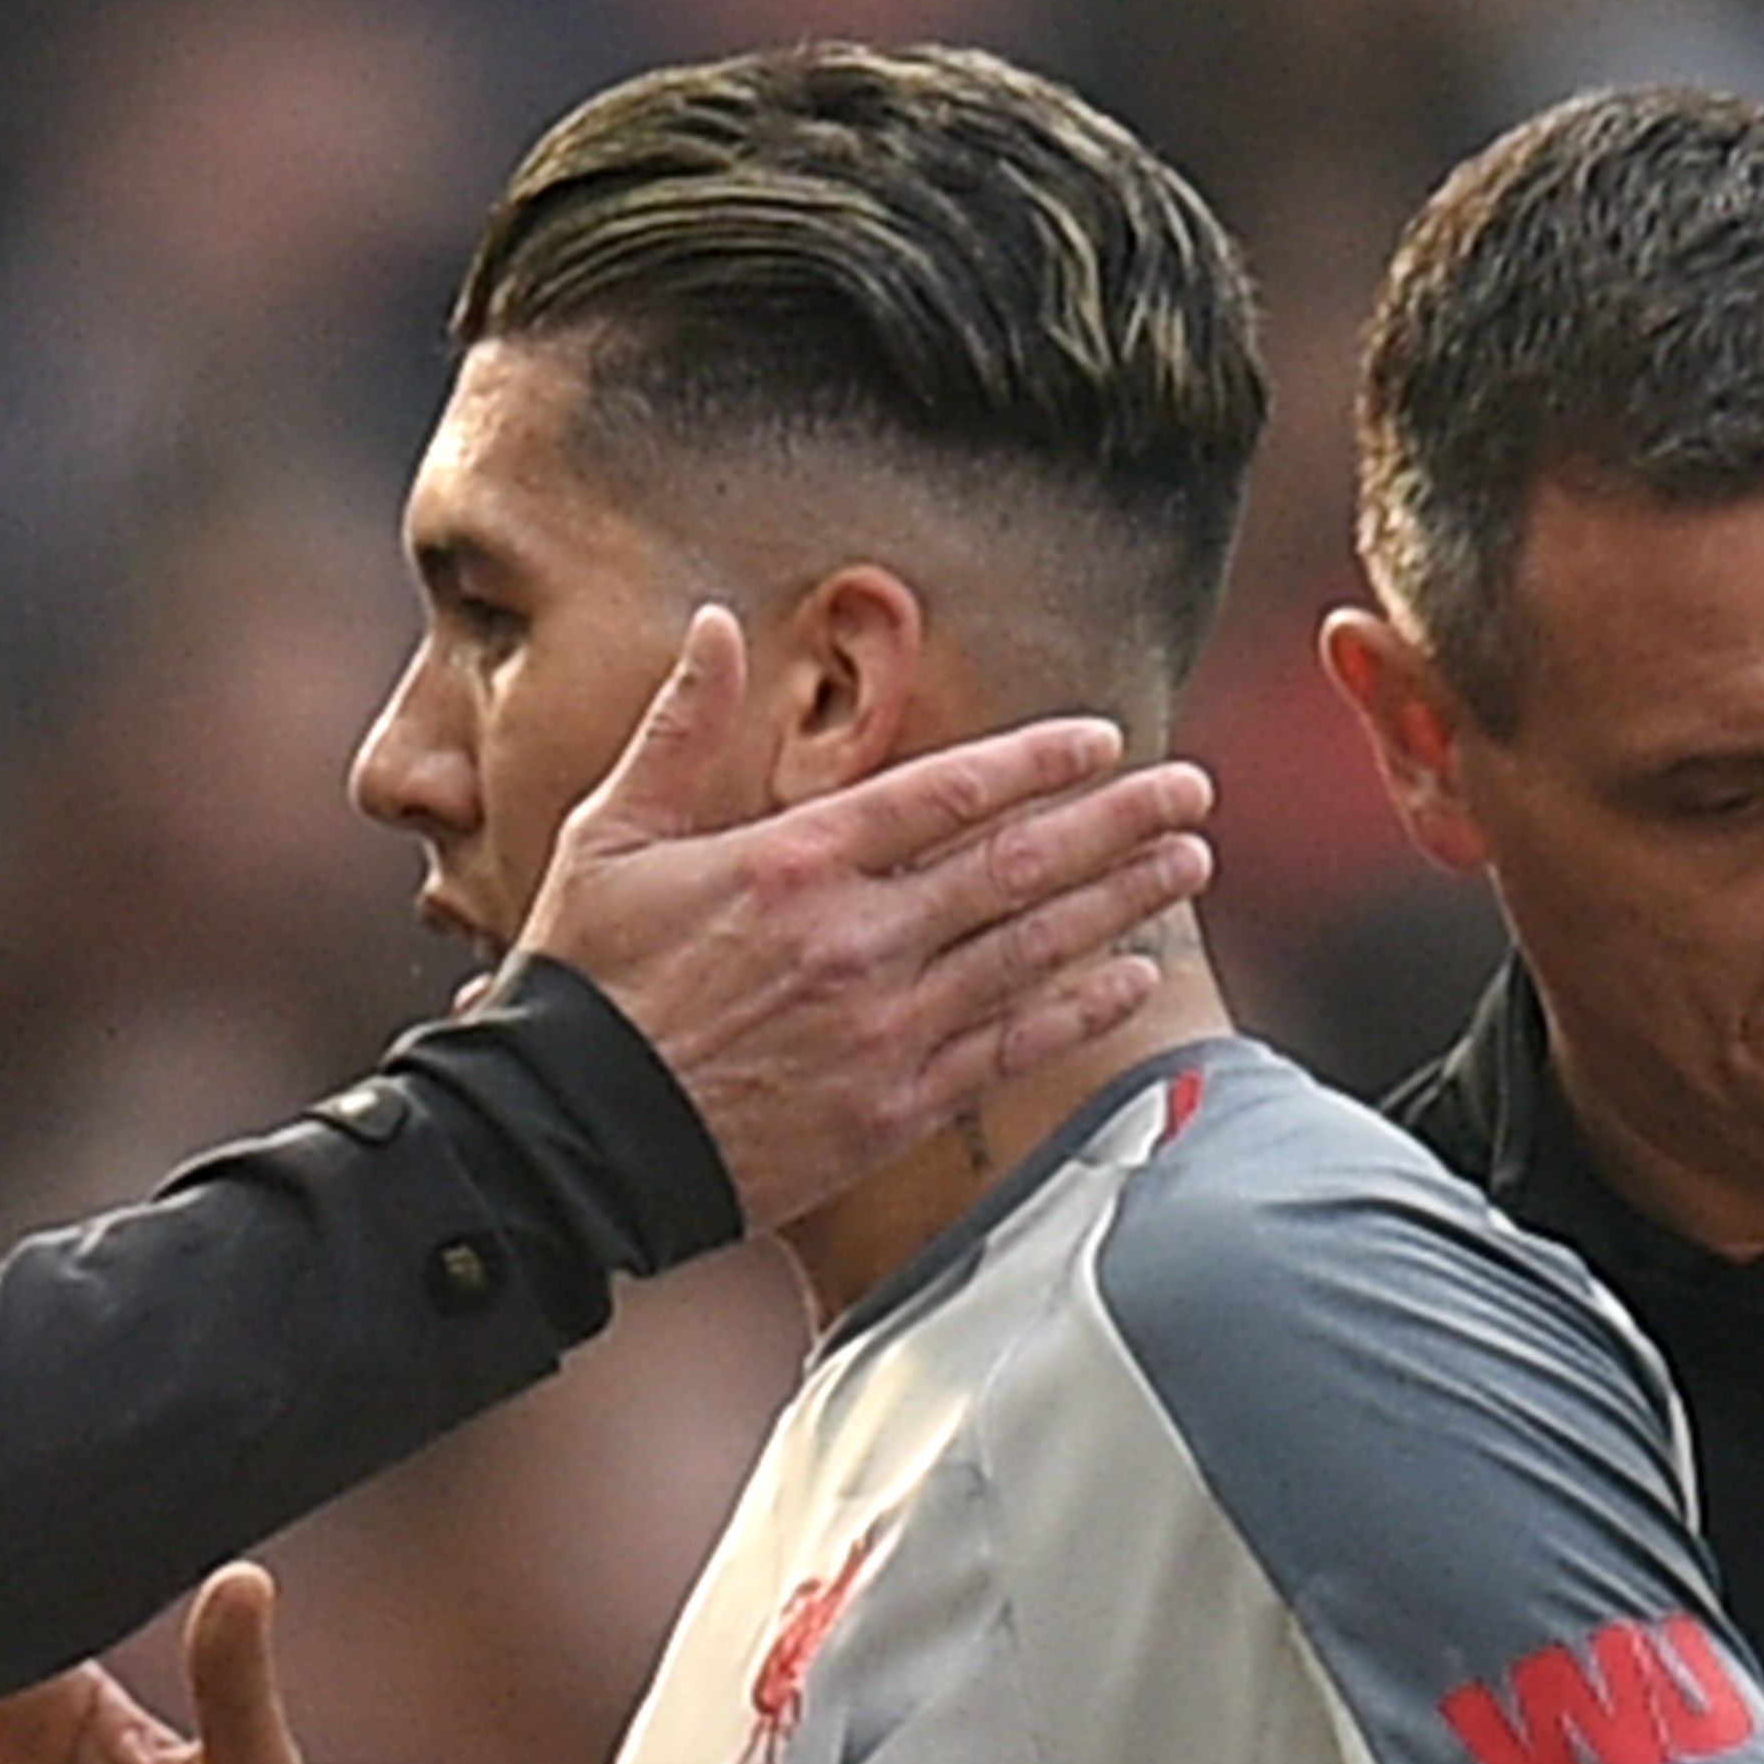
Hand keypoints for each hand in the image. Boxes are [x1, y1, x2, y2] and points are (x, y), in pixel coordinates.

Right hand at [517, 606, 1214, 1230]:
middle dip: (1118, 821)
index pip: (949, 791)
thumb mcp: (609, 835)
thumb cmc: (583, 983)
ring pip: (1033, 949)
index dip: (1039, 761)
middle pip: (1019, 864)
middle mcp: (858, 937)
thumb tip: (715, 623)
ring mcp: (885, 1026)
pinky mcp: (891, 1107)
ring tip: (1188, 864)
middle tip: (1192, 790)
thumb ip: (679, 727)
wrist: (571, 1140)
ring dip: (1122, 901)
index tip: (1101, 740)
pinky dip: (1079, 1009)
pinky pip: (1008, 1045)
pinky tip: (1132, 977)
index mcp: (796, 861)